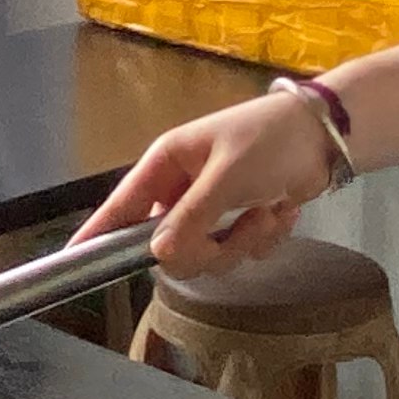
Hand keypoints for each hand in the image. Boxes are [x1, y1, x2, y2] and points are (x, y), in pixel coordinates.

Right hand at [81, 92, 342, 276]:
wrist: (326, 138)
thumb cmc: (270, 140)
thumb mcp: (227, 175)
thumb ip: (191, 216)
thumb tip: (157, 253)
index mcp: (166, 165)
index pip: (121, 206)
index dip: (97, 233)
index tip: (72, 260)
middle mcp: (182, 190)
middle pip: (168, 247)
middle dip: (207, 247)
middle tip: (234, 231)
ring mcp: (211, 209)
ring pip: (207, 256)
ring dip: (244, 240)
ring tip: (269, 209)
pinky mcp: (240, 222)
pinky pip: (239, 253)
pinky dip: (264, 238)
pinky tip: (282, 209)